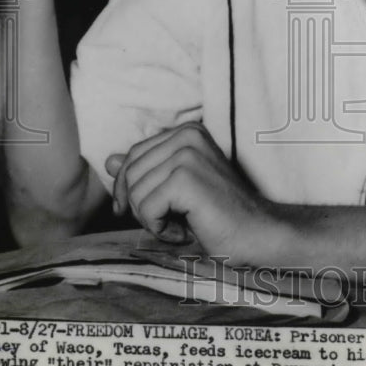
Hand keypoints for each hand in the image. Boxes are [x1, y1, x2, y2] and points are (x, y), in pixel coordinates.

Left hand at [105, 123, 287, 264]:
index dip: (129, 188)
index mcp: (186, 132)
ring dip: (151, 220)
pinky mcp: (185, 178)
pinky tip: (185, 231)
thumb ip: (146, 171)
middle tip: (170, 222)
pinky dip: (160, 229)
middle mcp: (186, 135)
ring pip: (135, 192)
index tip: (143, 213)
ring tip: (180, 225)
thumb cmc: (219, 214)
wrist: (256, 233)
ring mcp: (187, 154)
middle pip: (129, 173)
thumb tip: (108, 160)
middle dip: (140, 207)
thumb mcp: (176, 188)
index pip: (133, 155)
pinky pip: (146, 208)